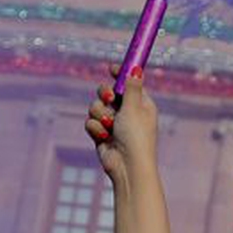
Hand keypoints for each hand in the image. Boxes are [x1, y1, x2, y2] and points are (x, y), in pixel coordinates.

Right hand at [85, 64, 158, 187]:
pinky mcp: (101, 134)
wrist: (127, 165)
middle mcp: (127, 112)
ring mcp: (113, 123)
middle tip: (110, 97)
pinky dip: (96, 128)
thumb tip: (137, 68)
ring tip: (109, 125)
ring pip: (96, 107)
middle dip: (105, 94)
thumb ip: (132, 87)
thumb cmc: (136, 137)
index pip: (128, 83)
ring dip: (100, 114)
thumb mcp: (135, 107)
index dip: (119, 74)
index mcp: (140, 104)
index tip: (111, 67)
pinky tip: (104, 137)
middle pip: (108, 92)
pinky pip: (91, 122)